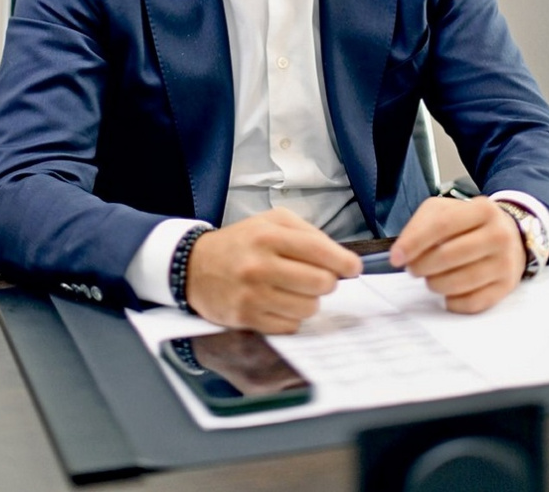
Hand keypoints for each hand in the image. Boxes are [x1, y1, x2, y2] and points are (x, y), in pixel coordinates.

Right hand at [185, 207, 362, 333]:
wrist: (195, 266)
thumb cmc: (241, 242)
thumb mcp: (271, 222)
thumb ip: (307, 233)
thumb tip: (340, 257)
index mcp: (269, 235)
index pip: (320, 251)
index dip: (344, 262)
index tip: (353, 268)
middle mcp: (261, 265)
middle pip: (320, 283)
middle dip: (327, 282)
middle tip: (319, 278)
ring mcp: (253, 295)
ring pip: (308, 308)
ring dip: (309, 301)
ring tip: (295, 290)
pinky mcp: (247, 318)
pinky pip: (289, 326)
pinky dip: (291, 317)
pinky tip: (280, 304)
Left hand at [389, 197, 525, 312]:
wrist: (510, 235)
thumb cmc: (468, 223)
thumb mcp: (444, 211)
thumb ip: (420, 226)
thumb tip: (399, 255)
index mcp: (482, 209)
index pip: (442, 225)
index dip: (414, 242)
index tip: (396, 258)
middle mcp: (498, 235)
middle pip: (449, 256)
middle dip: (422, 266)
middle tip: (413, 268)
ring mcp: (505, 263)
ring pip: (460, 282)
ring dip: (435, 284)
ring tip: (430, 278)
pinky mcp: (507, 287)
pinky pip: (473, 302)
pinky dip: (453, 301)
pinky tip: (447, 293)